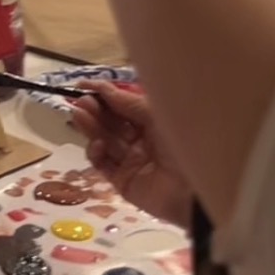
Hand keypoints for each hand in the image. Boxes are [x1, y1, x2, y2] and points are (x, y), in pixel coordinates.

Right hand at [69, 83, 190, 229]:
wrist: (196, 190)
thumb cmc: (182, 142)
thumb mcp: (157, 114)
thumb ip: (128, 102)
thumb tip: (102, 87)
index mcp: (155, 121)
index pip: (123, 104)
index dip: (104, 94)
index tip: (82, 84)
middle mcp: (143, 140)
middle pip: (111, 122)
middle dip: (95, 109)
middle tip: (81, 101)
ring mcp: (132, 161)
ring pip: (105, 141)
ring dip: (90, 127)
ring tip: (79, 114)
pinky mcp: (124, 182)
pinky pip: (104, 165)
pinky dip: (96, 153)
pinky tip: (98, 144)